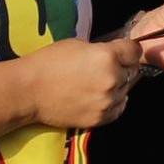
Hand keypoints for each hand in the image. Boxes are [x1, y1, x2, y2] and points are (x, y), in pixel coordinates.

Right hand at [24, 34, 145, 131]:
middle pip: (132, 72)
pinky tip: (100, 96)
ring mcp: (107, 101)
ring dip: (118, 86)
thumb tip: (116, 53)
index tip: (124, 51)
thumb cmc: (49, 62)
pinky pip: (118, 108)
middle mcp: (112, 79)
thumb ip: (102, 49)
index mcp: (107, 56)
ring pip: (126, 91)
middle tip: (107, 67)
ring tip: (98, 83)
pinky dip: (113, 102)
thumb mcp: (78, 44)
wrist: (28, 91)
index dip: (129, 50)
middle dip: (123, 68)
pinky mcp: (100, 118)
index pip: (135, 51)